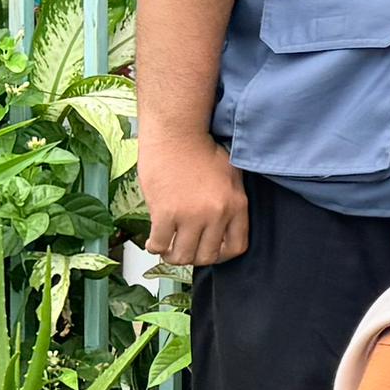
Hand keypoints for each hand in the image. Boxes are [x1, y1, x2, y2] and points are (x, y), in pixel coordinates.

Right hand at [140, 128, 250, 266]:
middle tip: (183, 248)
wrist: (177, 132)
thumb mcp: (231, 174)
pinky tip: (153, 241)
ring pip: (183, 256)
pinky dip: (154, 247)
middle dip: (194, 257)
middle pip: (207, 256)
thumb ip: (231, 201)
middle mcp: (217, 214)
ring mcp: (191, 215)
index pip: (236, 247)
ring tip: (167, 248)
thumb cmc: (201, 147)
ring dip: (173, 256)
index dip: (221, 254)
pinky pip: (160, 244)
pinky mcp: (165, 212)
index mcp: (237, 204)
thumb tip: (224, 226)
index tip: (208, 250)